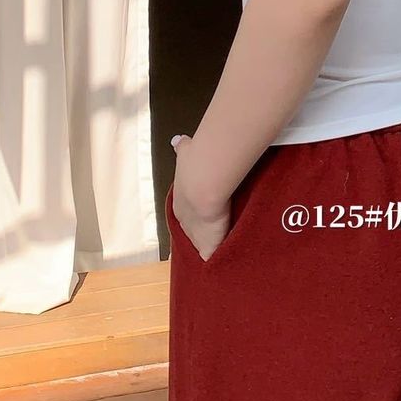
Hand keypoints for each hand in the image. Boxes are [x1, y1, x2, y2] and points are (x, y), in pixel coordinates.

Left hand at [170, 134, 231, 262]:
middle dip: (200, 228)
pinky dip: (216, 257)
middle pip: (192, 227)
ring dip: (208, 242)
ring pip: (201, 241)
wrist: (202, 180)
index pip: (185, 210)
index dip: (194, 211)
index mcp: (179, 200)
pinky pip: (211, 255)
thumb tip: (177, 141)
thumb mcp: (185, 152)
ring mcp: (194, 233)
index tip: (201, 210)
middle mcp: (184, 218)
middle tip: (211, 228)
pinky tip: (223, 260)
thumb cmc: (194, 164)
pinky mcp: (207, 245)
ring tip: (218, 244)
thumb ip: (182, 148)